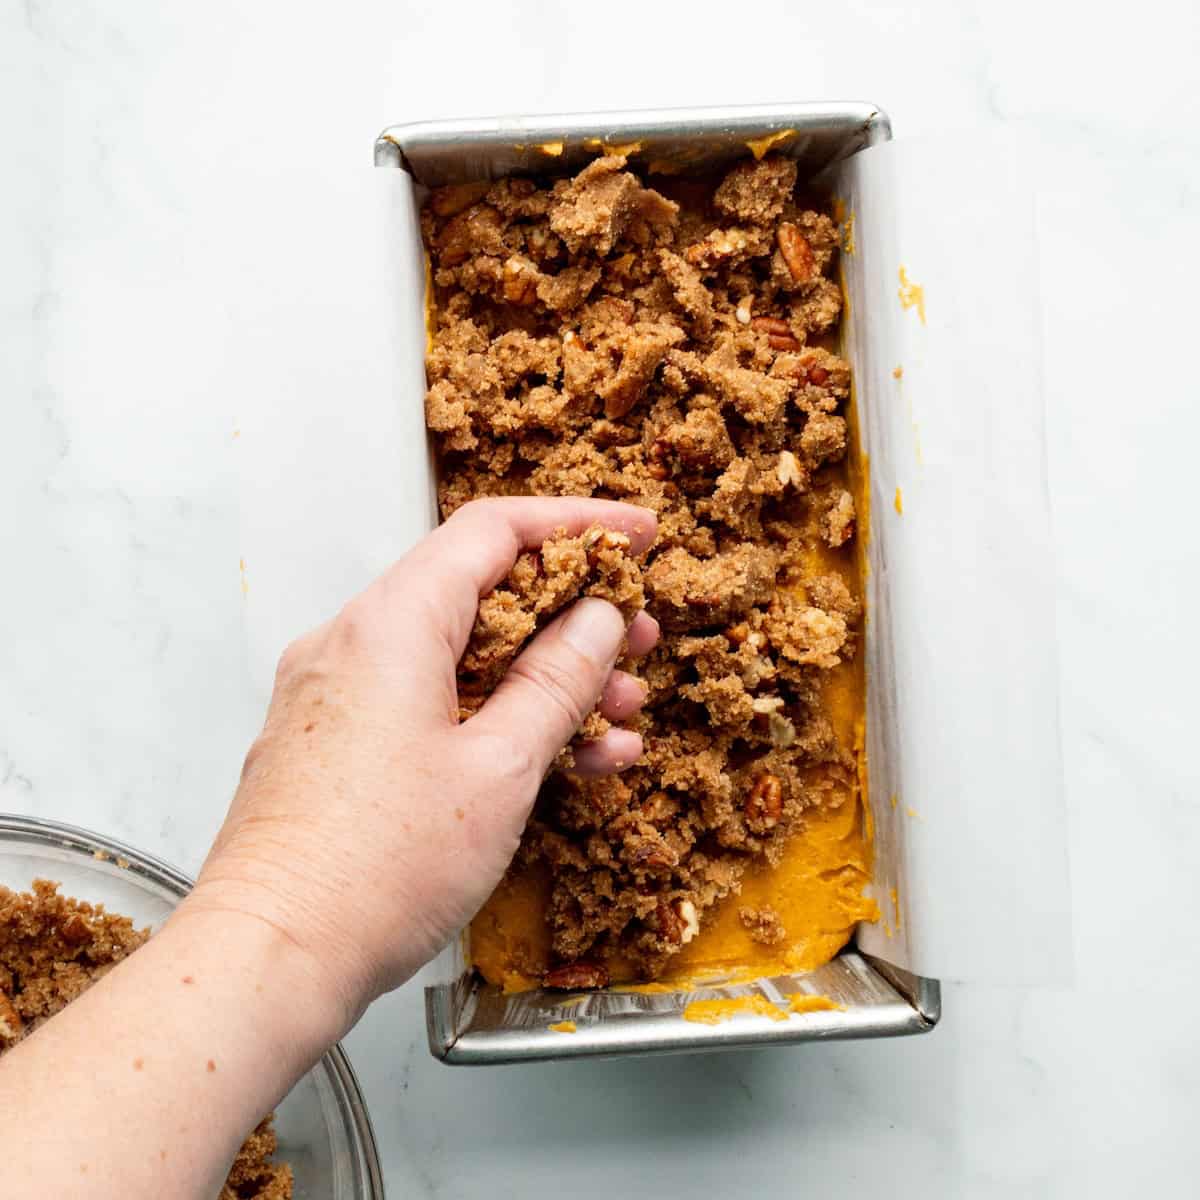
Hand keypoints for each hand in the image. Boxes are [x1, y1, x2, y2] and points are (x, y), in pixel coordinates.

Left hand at [185, 497, 658, 1034]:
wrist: (269, 960)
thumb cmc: (373, 869)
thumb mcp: (500, 767)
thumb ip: (557, 679)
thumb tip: (598, 620)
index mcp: (389, 624)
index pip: (492, 531)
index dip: (578, 524)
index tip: (638, 537)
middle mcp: (354, 644)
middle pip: (480, 593)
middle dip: (572, 615)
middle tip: (641, 634)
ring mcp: (342, 696)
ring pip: (463, 657)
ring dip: (545, 678)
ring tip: (621, 711)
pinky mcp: (341, 744)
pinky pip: (433, 705)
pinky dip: (497, 720)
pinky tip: (565, 758)